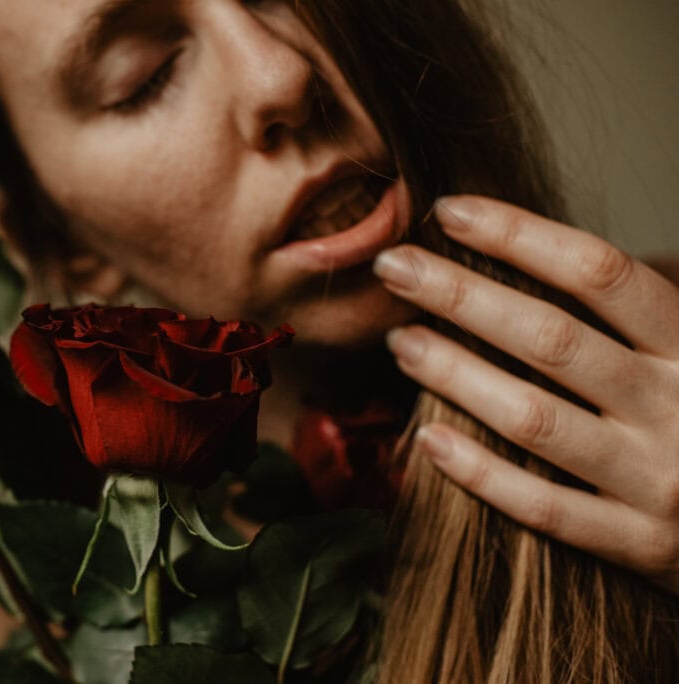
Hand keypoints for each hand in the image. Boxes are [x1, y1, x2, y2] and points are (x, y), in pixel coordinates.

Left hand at [372, 195, 678, 593]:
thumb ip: (622, 317)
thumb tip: (513, 252)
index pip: (600, 274)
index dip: (521, 236)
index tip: (451, 213)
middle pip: (553, 339)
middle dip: (462, 296)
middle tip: (394, 267)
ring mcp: (659, 481)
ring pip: (536, 420)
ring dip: (456, 376)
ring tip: (400, 342)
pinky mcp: (638, 544)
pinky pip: (543, 507)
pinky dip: (480, 472)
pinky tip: (427, 439)